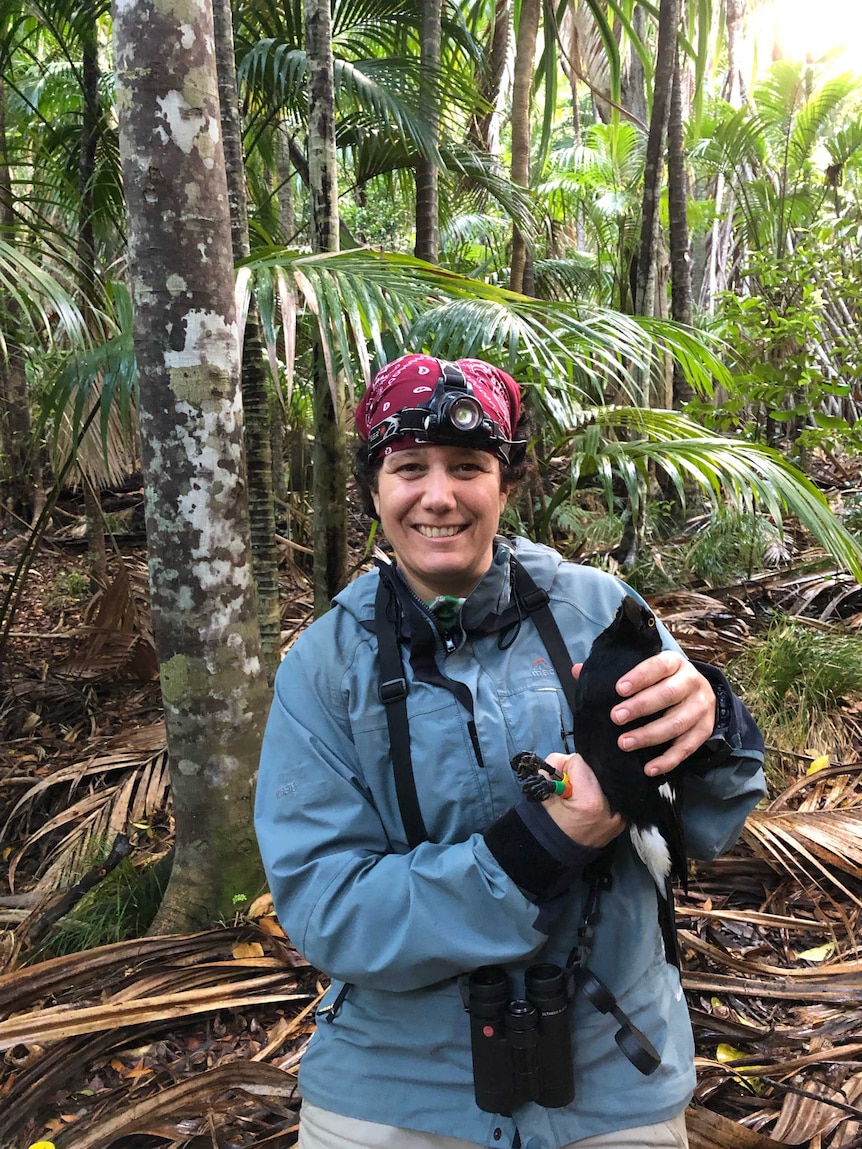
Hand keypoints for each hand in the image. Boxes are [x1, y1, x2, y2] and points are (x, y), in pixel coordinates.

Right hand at [541, 752, 625, 846]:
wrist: (554, 855)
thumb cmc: (546, 824)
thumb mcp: (544, 791)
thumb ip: (554, 767)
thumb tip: (566, 761)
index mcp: (591, 801)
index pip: (579, 762)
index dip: (563, 765)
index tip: (556, 777)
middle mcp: (611, 808)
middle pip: (595, 770)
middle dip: (579, 773)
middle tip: (567, 787)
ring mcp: (619, 817)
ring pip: (605, 781)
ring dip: (591, 782)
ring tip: (578, 795)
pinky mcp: (621, 821)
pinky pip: (611, 795)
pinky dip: (600, 794)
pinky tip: (588, 801)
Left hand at [572, 653, 716, 775]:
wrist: (696, 694)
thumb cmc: (660, 682)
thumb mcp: (642, 671)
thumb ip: (611, 671)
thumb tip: (577, 671)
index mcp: (674, 663)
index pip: (658, 665)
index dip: (639, 676)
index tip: (618, 689)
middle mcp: (692, 682)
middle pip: (668, 694)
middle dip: (640, 707)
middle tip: (615, 718)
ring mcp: (701, 707)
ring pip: (678, 722)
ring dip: (650, 735)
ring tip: (625, 743)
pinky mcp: (705, 730)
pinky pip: (688, 747)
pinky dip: (668, 759)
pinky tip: (649, 768)